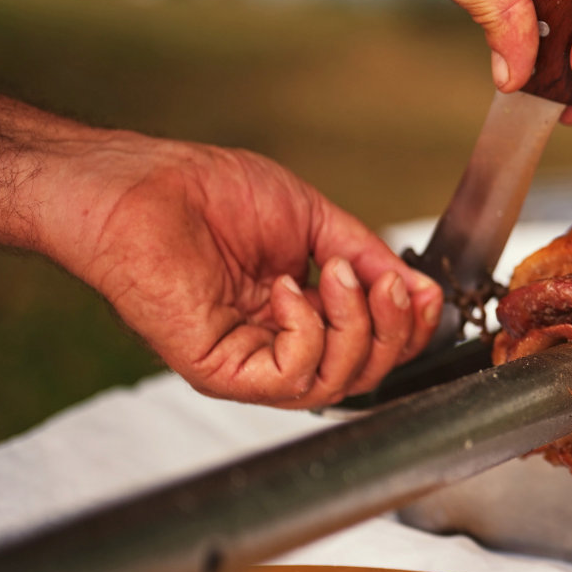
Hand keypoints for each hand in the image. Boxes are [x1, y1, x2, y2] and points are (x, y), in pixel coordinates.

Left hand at [42, 132, 444, 407]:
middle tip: (385, 283)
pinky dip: (307, 330)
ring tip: (333, 273)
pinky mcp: (222, 371)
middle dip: (394, 329)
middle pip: (367, 375)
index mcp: (300, 317)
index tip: (425, 291)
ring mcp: (250, 363)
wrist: (147, 187)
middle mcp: (277, 348)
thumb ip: (369, 260)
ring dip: (355, 326)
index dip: (410, 327)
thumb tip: (422, 291)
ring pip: (337, 384)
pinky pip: (293, 377)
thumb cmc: (210, 194)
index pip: (375, 349)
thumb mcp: (317, 221)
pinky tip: (286, 288)